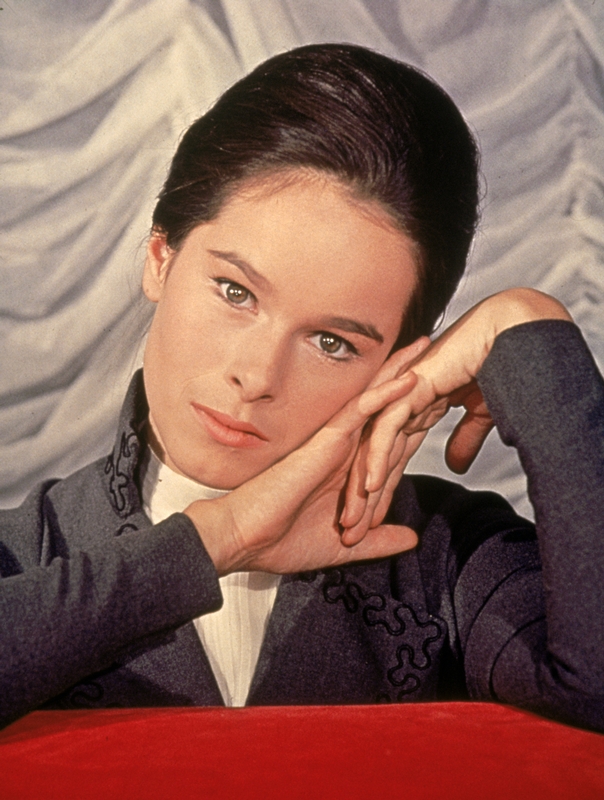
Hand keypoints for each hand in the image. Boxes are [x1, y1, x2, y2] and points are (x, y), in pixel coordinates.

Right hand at [183, 370, 419, 574]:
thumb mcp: (345, 547)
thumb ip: (378, 540)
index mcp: (348, 467)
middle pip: (381, 403)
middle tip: (436, 350)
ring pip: (373, 397)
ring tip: (426, 346)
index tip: (437, 390)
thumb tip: (410, 537)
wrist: (246, 539)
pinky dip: (385, 394)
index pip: (385, 432)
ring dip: (400, 371)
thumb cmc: (282, 541)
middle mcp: (343, 448)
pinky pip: (360, 411)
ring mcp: (334, 441)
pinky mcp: (326, 442)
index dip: (411, 409)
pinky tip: (408, 378)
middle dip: (406, 374)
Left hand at [340, 288, 572, 541]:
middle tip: (350, 536)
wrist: (506, 336)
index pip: (390, 462)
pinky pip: (386, 429)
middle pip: (372, 461)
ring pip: (371, 450)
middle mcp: (399, 407)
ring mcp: (400, 397)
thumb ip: (464, 440)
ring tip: (353, 522)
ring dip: (362, 488)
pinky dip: (378, 457)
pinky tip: (371, 485)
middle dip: (361, 501)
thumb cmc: (496, 369)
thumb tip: (456, 464)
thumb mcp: (479, 417)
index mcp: (413, 413)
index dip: (382, 496)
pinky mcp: (408, 390)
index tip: (373, 528)